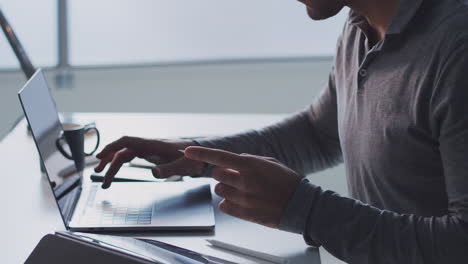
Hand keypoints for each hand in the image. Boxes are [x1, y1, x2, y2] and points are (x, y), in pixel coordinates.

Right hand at [94, 136, 203, 188]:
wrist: (199, 155)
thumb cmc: (192, 158)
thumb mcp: (183, 165)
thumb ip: (169, 170)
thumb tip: (153, 174)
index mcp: (153, 144)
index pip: (128, 141)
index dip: (112, 146)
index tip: (100, 155)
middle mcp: (147, 145)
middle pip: (122, 150)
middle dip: (108, 161)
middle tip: (99, 175)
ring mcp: (147, 149)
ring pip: (124, 155)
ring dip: (112, 166)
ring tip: (104, 181)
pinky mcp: (149, 154)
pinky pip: (130, 157)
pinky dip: (120, 164)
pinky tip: (114, 172)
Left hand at [184, 146, 300, 227]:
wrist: (301, 205)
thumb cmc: (287, 182)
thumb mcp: (270, 163)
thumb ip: (248, 161)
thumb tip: (231, 162)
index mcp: (251, 165)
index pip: (219, 157)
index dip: (201, 153)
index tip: (186, 151)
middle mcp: (245, 181)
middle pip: (216, 175)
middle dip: (222, 174)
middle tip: (235, 176)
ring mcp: (244, 199)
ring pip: (219, 191)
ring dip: (226, 189)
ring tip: (243, 190)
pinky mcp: (245, 214)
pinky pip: (224, 206)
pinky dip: (229, 203)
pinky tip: (242, 201)